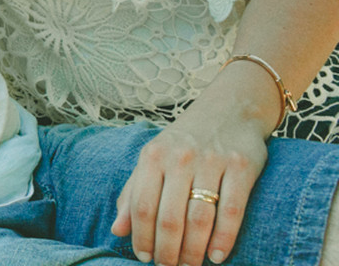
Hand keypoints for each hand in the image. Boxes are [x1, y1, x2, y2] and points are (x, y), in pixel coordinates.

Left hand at [110, 107, 267, 265]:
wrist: (229, 108)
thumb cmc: (185, 141)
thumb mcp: (153, 159)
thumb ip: (133, 193)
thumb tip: (117, 230)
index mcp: (153, 156)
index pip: (141, 205)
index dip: (141, 236)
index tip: (144, 256)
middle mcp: (180, 157)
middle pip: (170, 216)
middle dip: (167, 250)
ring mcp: (212, 161)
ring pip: (199, 217)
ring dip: (193, 249)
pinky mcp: (242, 166)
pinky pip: (232, 210)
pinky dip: (224, 238)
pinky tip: (216, 256)